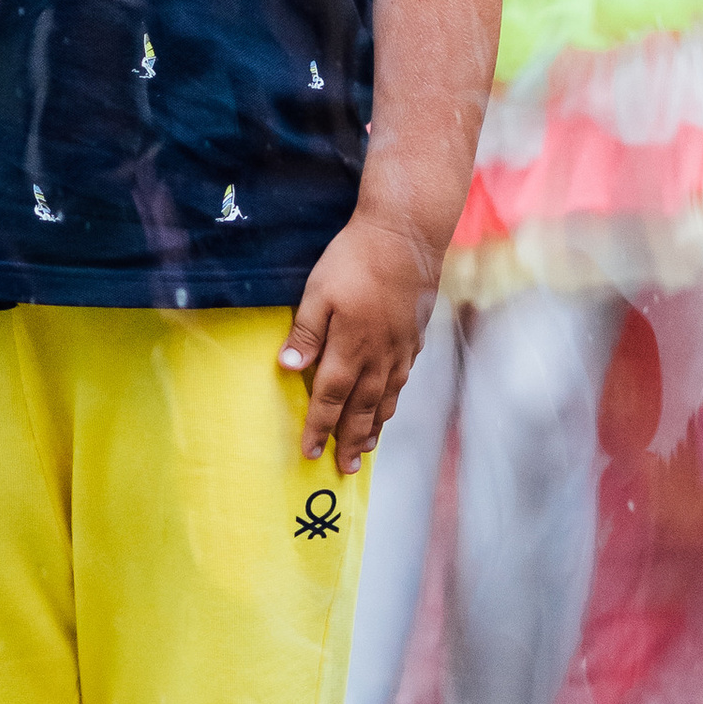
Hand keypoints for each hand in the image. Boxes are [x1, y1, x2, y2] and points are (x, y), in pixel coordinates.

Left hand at [277, 211, 437, 467]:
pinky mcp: (415, 336)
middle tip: (346, 467)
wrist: (405, 236)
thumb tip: (287, 369)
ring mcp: (400, 348)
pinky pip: (402, 379)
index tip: (310, 452)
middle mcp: (379, 356)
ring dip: (375, 427)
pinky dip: (393, 400)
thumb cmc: (355, 260)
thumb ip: (305, 333)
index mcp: (350, 348)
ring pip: (386, 398)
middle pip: (363, 409)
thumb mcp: (318, 292)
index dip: (319, 427)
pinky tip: (389, 405)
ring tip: (368, 449)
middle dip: (351, 440)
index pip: (330, 398)